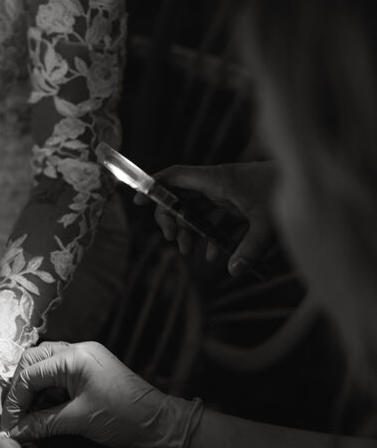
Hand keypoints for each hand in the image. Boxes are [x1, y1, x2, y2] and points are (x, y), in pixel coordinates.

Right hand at [3, 340, 203, 447]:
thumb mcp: (79, 421)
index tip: (10, 424)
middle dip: (21, 390)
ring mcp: (83, 359)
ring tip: (28, 416)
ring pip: (43, 368)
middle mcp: (76, 351)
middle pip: (33, 362)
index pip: (30, 373)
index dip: (16, 400)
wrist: (159, 424)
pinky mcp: (88, 372)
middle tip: (16, 417)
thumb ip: (43, 423)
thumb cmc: (123, 418)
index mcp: (74, 356)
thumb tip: (16, 432)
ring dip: (32, 391)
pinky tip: (43, 411)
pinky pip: (57, 376)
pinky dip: (46, 393)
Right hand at [142, 161, 275, 275]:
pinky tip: (215, 255)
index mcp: (219, 179)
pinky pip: (214, 216)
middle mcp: (219, 183)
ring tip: (188, 251)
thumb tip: (232, 271)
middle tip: (173, 240)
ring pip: (196, 208)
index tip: (138, 200)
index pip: (176, 176)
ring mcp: (227, 192)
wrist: (309, 180)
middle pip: (181, 195)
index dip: (154, 185)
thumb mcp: (269, 223)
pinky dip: (209, 233)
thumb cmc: (288, 192)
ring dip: (189, 228)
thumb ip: (250, 248)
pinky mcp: (237, 201)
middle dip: (171, 218)